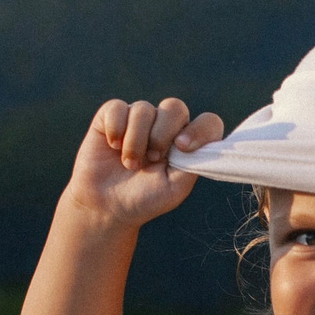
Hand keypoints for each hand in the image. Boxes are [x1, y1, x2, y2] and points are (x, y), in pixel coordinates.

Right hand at [60, 97, 224, 231]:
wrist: (107, 206)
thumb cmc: (145, 199)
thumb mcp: (175, 188)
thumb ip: (194, 164)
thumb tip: (200, 141)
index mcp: (187, 142)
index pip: (208, 123)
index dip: (199, 130)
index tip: (182, 148)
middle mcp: (165, 125)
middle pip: (175, 107)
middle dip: (161, 136)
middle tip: (151, 160)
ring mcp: (139, 118)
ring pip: (143, 109)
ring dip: (135, 141)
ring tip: (129, 164)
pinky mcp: (112, 115)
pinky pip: (117, 108)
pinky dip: (115, 129)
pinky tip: (113, 146)